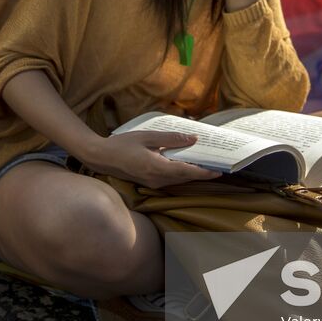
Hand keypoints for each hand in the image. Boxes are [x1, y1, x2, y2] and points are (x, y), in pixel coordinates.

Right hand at [80, 132, 221, 187]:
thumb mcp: (148, 137)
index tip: (221, 171)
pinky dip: (182, 173)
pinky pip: (171, 179)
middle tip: (220, 165)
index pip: (187, 172)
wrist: (100, 158)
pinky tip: (187, 163)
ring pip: (179, 180)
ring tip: (207, 163)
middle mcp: (156, 179)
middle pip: (186, 178)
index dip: (205, 172)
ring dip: (193, 173)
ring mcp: (153, 183)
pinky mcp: (150, 183)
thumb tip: (193, 139)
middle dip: (203, 173)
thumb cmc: (122, 145)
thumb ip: (171, 139)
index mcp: (157, 168)